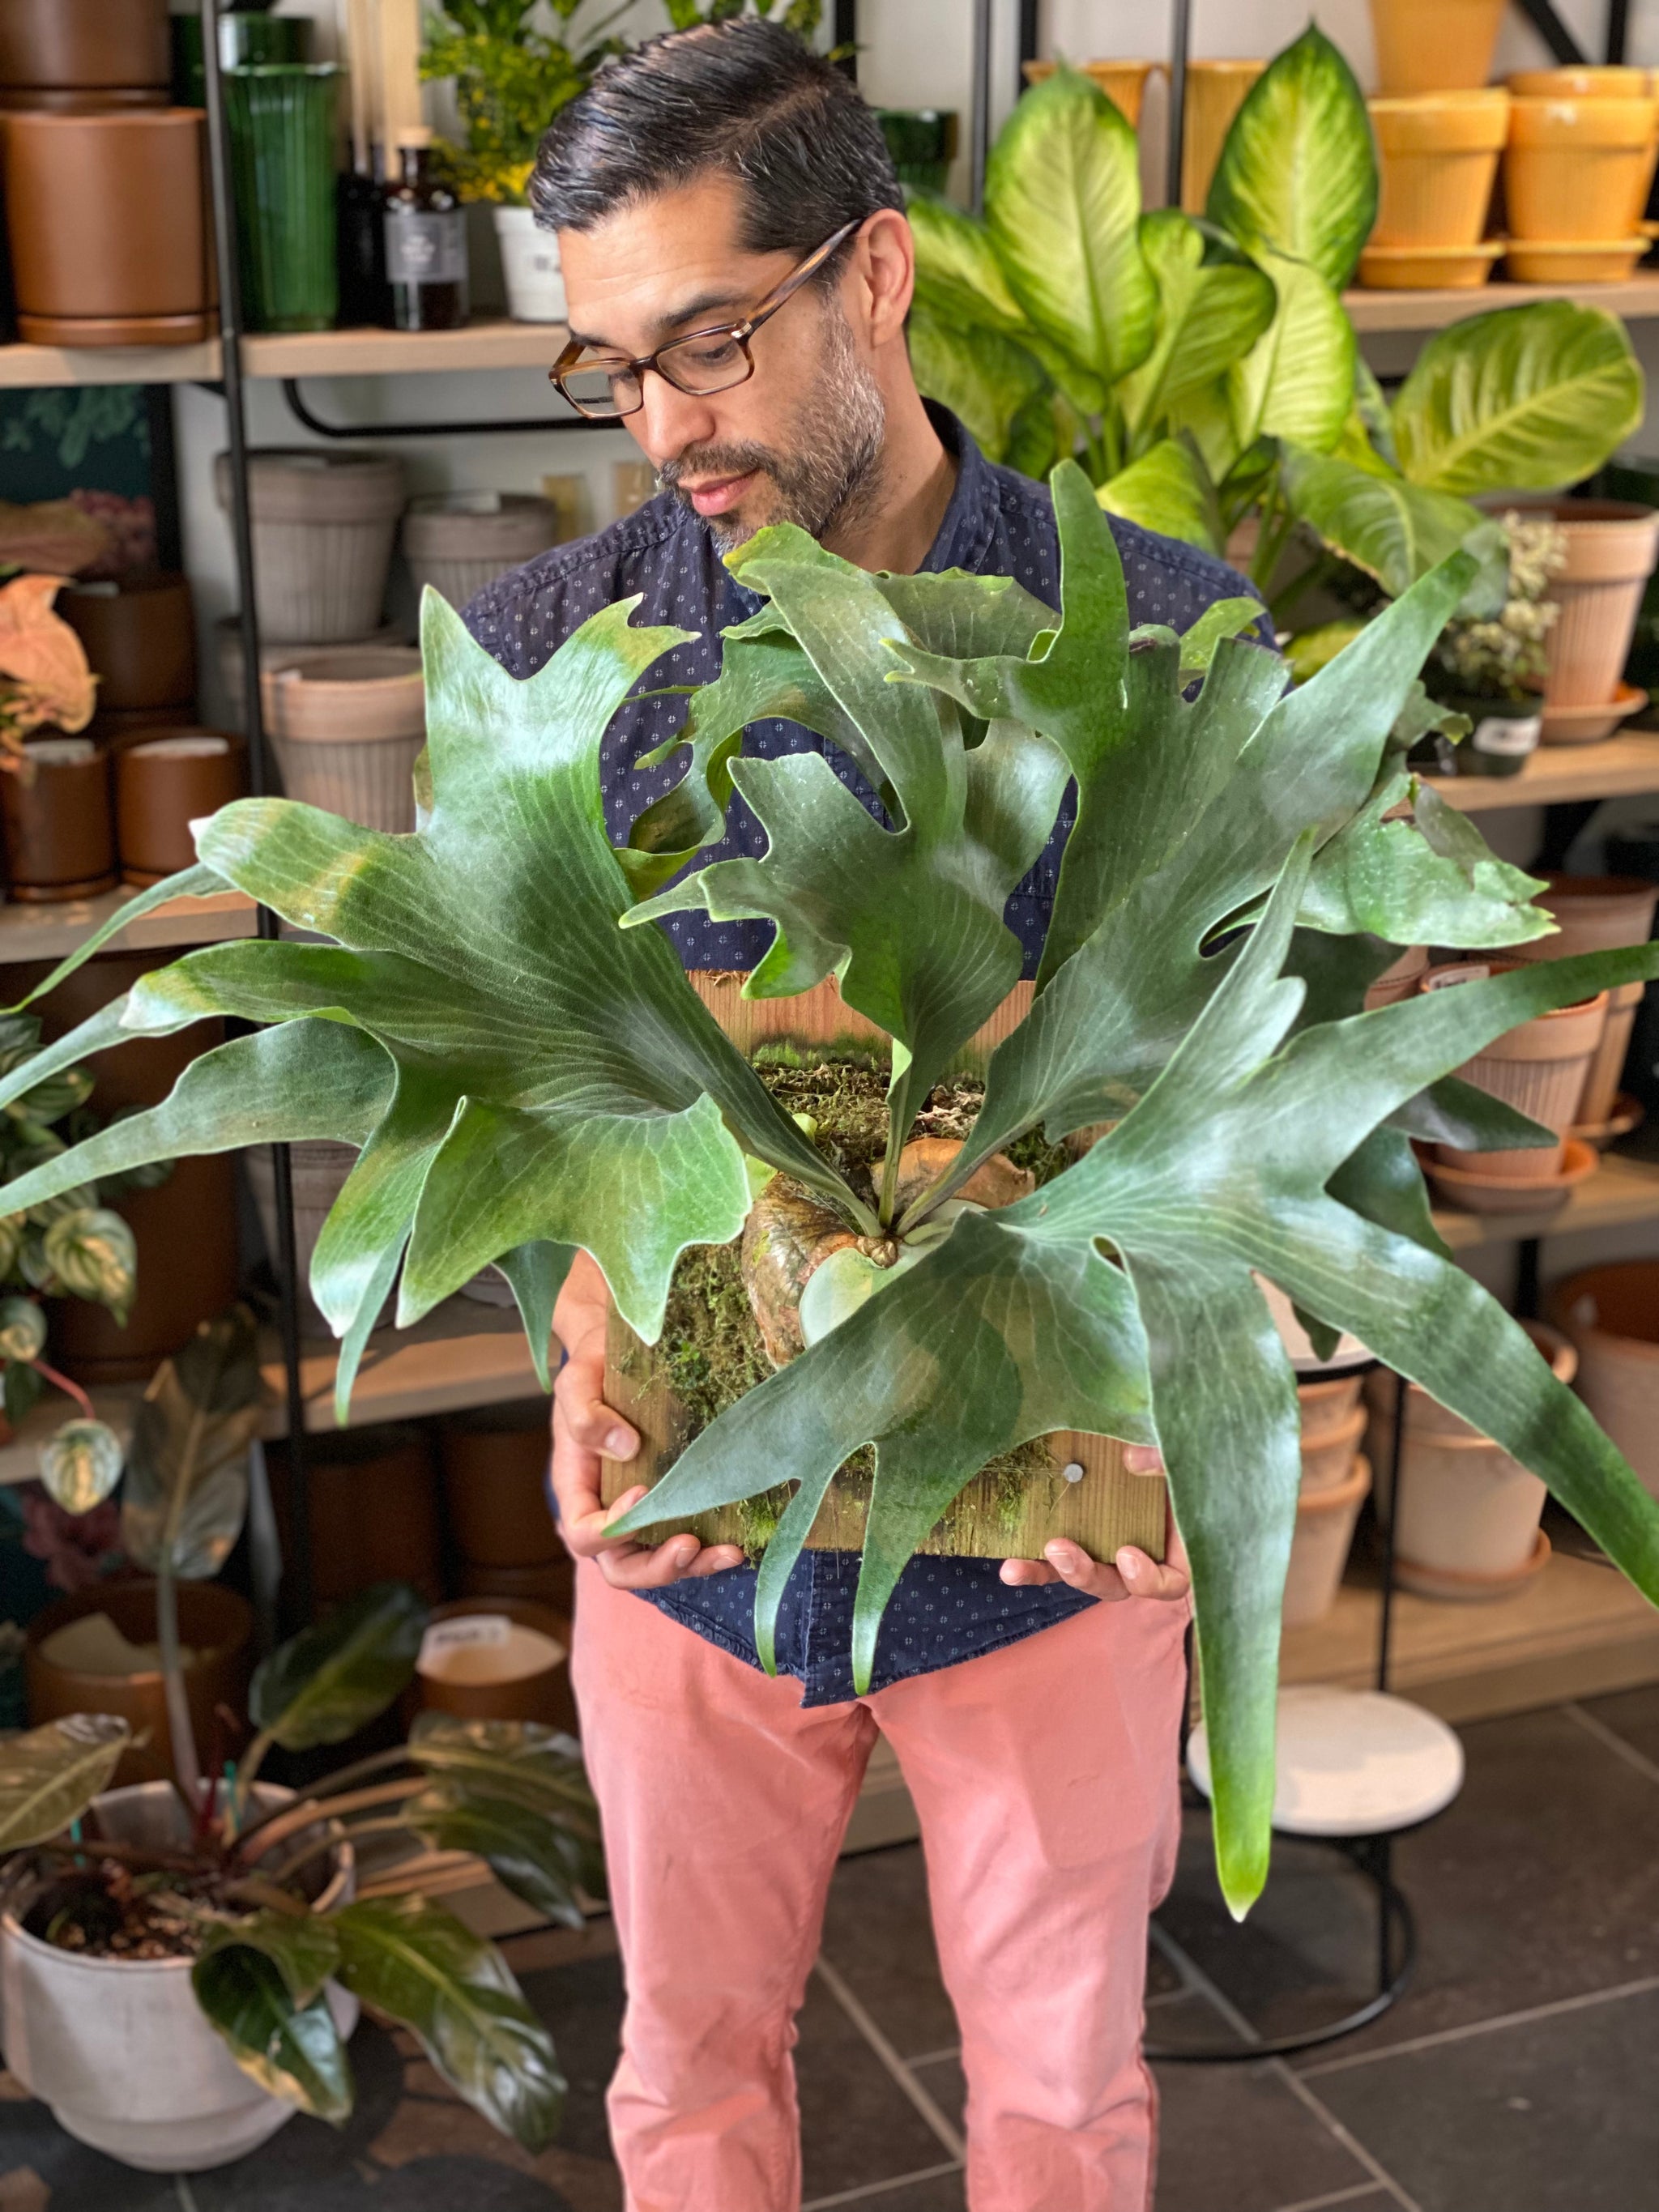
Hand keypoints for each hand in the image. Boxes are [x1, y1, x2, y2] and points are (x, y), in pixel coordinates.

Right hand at [551, 1252, 744, 1588]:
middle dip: (656, 1567)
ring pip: (657, 1562)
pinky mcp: (671, 1502)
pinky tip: (739, 1542)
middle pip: (620, 1566)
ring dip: (693, 1565)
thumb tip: (623, 1445)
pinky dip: (711, 1548)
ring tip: (728, 1553)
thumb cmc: (592, 1369)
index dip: (610, 1528)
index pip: (583, 1533)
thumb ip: (586, 1415)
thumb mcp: (577, 1382)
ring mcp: (640, 1512)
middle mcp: (606, 1511)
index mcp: (577, 1489)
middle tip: (689, 1545)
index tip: (641, 1494)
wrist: (618, 1355)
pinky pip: (685, 1538)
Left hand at [999, 1443, 1190, 1602]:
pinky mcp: (1079, 1531)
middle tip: (1060, 1550)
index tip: (1127, 1555)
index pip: (1168, 1583)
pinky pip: (1057, 1553)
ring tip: (1017, 1567)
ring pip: (1081, 1572)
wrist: (1163, 1431)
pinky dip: (1033, 1561)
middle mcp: (1142, 1554)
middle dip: (1087, 1574)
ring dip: (1049, 1571)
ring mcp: (1108, 1544)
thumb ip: (1164, 1460)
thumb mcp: (1183, 1456)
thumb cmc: (1186, 1453)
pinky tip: (1009, 1563)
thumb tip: (1130, 1459)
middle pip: (1117, 1585)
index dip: (1147, 1579)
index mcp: (1176, 1547)